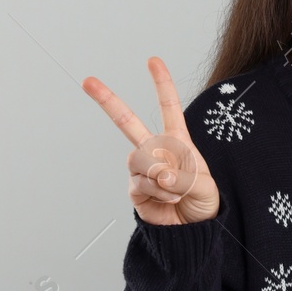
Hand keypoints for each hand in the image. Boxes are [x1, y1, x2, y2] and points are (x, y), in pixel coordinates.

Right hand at [82, 57, 220, 225]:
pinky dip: (159, 193)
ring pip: (139, 161)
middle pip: (127, 123)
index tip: (153, 61)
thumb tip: (159, 173)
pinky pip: (140, 185)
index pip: (168, 107)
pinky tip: (168, 199)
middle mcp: (156, 150)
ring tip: (177, 191)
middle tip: (88, 80)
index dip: (161, 84)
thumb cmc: (202, 201)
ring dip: (162, 178)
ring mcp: (142, 169)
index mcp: (177, 141)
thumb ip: (182, 177)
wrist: (193, 229)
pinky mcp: (134, 189)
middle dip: (107, 100)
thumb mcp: (204, 185)